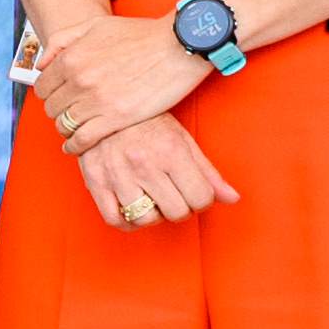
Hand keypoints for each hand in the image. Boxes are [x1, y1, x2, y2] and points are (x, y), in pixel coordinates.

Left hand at [35, 13, 204, 153]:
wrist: (180, 44)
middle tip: (68, 113)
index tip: (57, 98)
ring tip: (74, 129)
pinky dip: (76, 146)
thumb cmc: (142, 33)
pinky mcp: (116, 118)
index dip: (48, 94)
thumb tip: (42, 64)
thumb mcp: (95, 25)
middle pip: (51, 108)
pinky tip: (76, 146)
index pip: (42, 87)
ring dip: (67, 128)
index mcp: (71, 58)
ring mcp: (97, 100)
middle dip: (58, 111)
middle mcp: (79, 80)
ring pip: (65, 125)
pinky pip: (83, 140)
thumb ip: (63, 40)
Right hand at [77, 111, 233, 232]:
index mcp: (171, 152)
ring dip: (153, 215)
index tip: (193, 192)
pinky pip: (114, 218)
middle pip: (176, 212)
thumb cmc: (147, 123)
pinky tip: (131, 210)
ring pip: (145, 219)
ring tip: (152, 201)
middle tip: (174, 197)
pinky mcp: (96, 181)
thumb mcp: (183, 140)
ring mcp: (118, 174)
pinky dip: (126, 222)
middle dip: (180, 209)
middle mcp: (145, 164)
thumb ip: (208, 172)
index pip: (200, 198)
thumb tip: (233, 199)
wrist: (104, 106)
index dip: (201, 200)